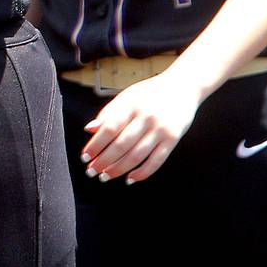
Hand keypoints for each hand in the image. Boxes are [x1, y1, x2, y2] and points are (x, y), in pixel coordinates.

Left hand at [81, 72, 202, 183]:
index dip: (96, 144)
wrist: (181, 88)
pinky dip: (143, 172)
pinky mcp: (173, 139)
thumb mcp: (126, 97)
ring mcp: (161, 129)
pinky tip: (130, 178)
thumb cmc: (148, 94)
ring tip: (106, 176)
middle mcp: (146, 117)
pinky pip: (157, 160)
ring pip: (137, 155)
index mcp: (130, 105)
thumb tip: (89, 130)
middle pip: (122, 145)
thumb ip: (108, 113)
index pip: (109, 128)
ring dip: (119, 169)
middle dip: (104, 160)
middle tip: (92, 171)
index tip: (85, 156)